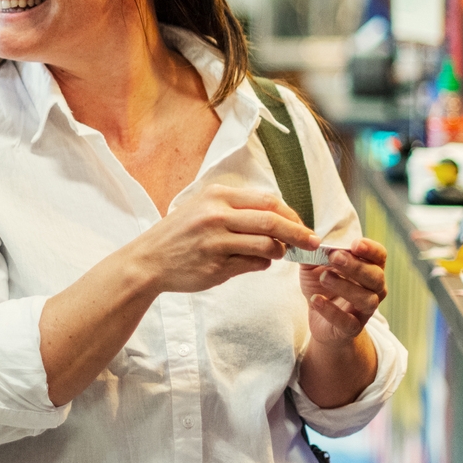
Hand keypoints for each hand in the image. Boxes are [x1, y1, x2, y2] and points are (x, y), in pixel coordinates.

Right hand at [129, 185, 318, 294]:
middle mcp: (217, 215)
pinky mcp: (216, 266)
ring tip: (276, 254)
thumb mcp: (203, 208)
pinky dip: (263, 264)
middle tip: (313, 243)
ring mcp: (216, 242)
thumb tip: (280, 218)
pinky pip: (254, 265)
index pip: (268, 201)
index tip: (303, 225)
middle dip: (300, 233)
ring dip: (280, 252)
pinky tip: (254, 263)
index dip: (292, 214)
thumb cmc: (180, 234)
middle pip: (273, 221)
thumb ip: (237, 209)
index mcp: (217, 196)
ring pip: (268, 245)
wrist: (148, 260)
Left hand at [301, 237, 387, 343]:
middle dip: (356, 266)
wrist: (319, 320)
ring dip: (346, 286)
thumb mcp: (314, 266)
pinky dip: (331, 311)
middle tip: (334, 257)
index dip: (371, 249)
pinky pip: (348, 322)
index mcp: (368, 269)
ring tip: (324, 277)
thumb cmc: (322, 287)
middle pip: (376, 276)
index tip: (354, 244)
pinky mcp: (351, 328)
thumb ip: (312, 253)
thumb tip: (307, 240)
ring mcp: (364, 311)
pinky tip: (316, 300)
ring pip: (367, 299)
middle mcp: (373, 290)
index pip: (379, 256)